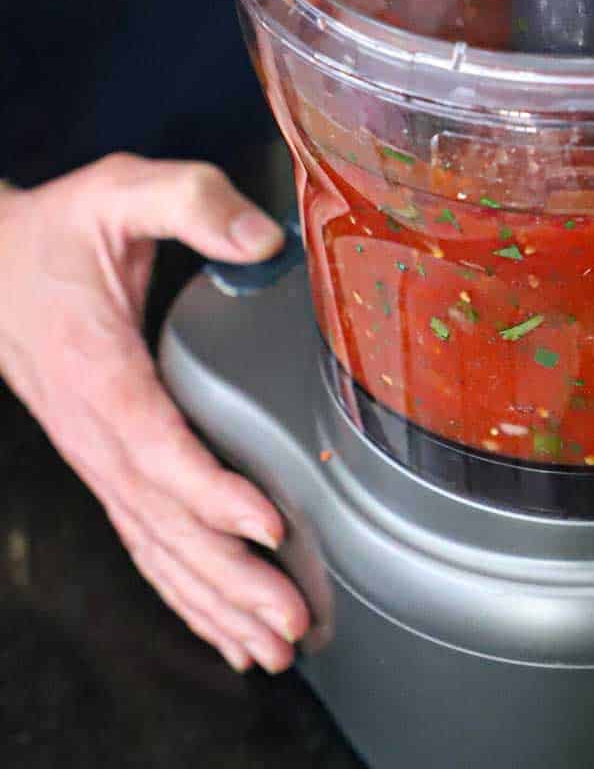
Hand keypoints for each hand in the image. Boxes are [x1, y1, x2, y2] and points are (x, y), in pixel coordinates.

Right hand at [0, 156, 309, 674]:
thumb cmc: (62, 232)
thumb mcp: (123, 191)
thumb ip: (193, 203)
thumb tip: (262, 239)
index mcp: (100, 368)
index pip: (155, 442)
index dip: (209, 489)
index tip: (265, 524)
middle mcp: (96, 429)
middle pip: (162, 519)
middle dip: (228, 576)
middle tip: (288, 620)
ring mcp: (99, 456)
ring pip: (154, 545)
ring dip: (212, 599)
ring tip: (270, 645)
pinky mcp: (109, 464)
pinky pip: (144, 539)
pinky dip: (182, 590)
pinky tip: (220, 626)